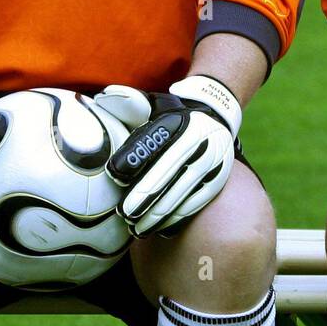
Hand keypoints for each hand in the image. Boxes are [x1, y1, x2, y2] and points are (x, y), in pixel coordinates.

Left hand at [106, 76, 240, 237]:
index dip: (133, 159)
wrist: (215, 116)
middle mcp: (203, 137)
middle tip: (124, 213)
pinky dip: (179, 217)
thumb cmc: (172, 115)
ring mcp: (215, 159)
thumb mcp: (154, 104)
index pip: (154, 141)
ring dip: (160, 212)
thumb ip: (130, 102)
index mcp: (182, 119)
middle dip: (145, 195)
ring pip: (184, 191)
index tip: (113, 176)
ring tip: (137, 228)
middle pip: (170, 170)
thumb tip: (106, 96)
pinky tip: (161, 229)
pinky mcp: (220, 177)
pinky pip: (198, 202)